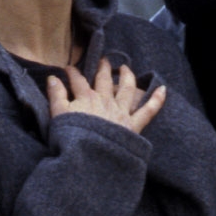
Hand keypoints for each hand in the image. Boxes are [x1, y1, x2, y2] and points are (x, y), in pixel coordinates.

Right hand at [46, 58, 166, 133]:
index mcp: (85, 98)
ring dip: (126, 76)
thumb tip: (52, 77)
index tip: (68, 68)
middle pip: (104, 80)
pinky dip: (157, 100)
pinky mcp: (133, 125)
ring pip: (126, 89)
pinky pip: (148, 111)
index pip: (78, 81)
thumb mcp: (58, 115)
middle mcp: (105, 101)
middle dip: (103, 68)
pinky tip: (163, 89)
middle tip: (103, 60)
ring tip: (125, 68)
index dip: (73, 73)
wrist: (90, 156)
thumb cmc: (71, 138)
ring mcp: (120, 112)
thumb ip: (56, 95)